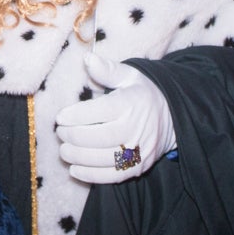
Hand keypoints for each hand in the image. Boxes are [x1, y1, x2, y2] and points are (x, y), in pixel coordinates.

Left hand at [55, 53, 176, 183]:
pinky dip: (91, 175)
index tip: (60, 117)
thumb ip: (107, 70)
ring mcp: (138, 150)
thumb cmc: (143, 94)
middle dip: (73, 136)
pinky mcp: (138, 167)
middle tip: (60, 133)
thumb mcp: (129, 76)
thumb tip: (87, 59)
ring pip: (103, 159)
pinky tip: (75, 169)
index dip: (76, 115)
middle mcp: (136, 128)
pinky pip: (112, 176)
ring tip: (64, 150)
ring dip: (78, 157)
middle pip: (99, 137)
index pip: (99, 111)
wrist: (173, 118)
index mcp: (131, 103)